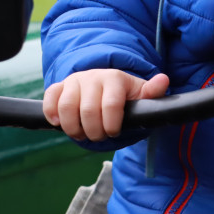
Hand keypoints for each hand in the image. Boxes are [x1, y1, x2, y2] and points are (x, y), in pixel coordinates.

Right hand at [43, 69, 169, 141]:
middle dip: (93, 131)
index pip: (111, 104)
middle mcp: (92, 77)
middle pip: (88, 110)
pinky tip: (59, 124)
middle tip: (98, 136)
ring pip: (66, 106)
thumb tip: (163, 80)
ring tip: (81, 134)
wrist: (104, 84)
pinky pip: (50, 98)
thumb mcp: (140, 94)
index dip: (111, 124)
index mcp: (114, 79)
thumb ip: (151, 92)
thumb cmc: (123, 94)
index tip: (113, 132)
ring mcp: (74, 81)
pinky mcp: (59, 86)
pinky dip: (52, 114)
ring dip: (73, 127)